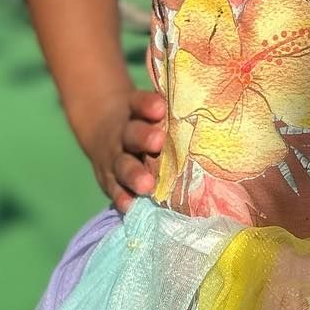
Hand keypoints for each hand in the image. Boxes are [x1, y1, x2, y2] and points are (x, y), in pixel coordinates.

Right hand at [80, 88, 166, 213]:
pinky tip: (130, 205)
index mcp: (135, 110)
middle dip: (144, 138)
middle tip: (158, 141)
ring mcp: (114, 158)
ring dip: (134, 175)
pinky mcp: (110, 180)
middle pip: (132, 134)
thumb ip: (167, 110)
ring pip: (123, 165)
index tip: (160, 109)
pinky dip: (122, 197)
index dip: (148, 105)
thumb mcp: (150, 107)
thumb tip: (204, 107)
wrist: (106, 129)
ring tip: (146, 185)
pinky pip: (114, 189)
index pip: (140, 103)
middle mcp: (124, 134)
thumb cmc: (146, 120)